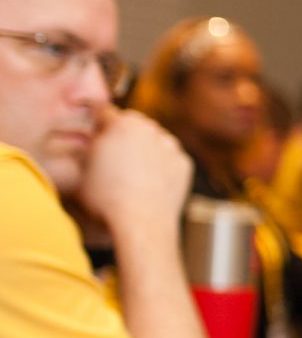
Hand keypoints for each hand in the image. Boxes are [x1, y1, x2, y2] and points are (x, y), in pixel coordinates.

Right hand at [75, 108, 194, 234]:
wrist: (142, 223)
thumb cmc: (105, 198)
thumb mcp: (81, 168)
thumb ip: (87, 144)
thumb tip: (92, 137)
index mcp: (123, 124)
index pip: (105, 114)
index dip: (97, 126)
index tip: (94, 136)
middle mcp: (152, 129)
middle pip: (133, 125)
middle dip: (123, 136)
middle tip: (112, 158)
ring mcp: (172, 146)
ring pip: (153, 141)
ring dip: (144, 151)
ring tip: (130, 175)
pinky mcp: (185, 164)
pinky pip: (169, 159)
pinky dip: (161, 166)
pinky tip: (148, 183)